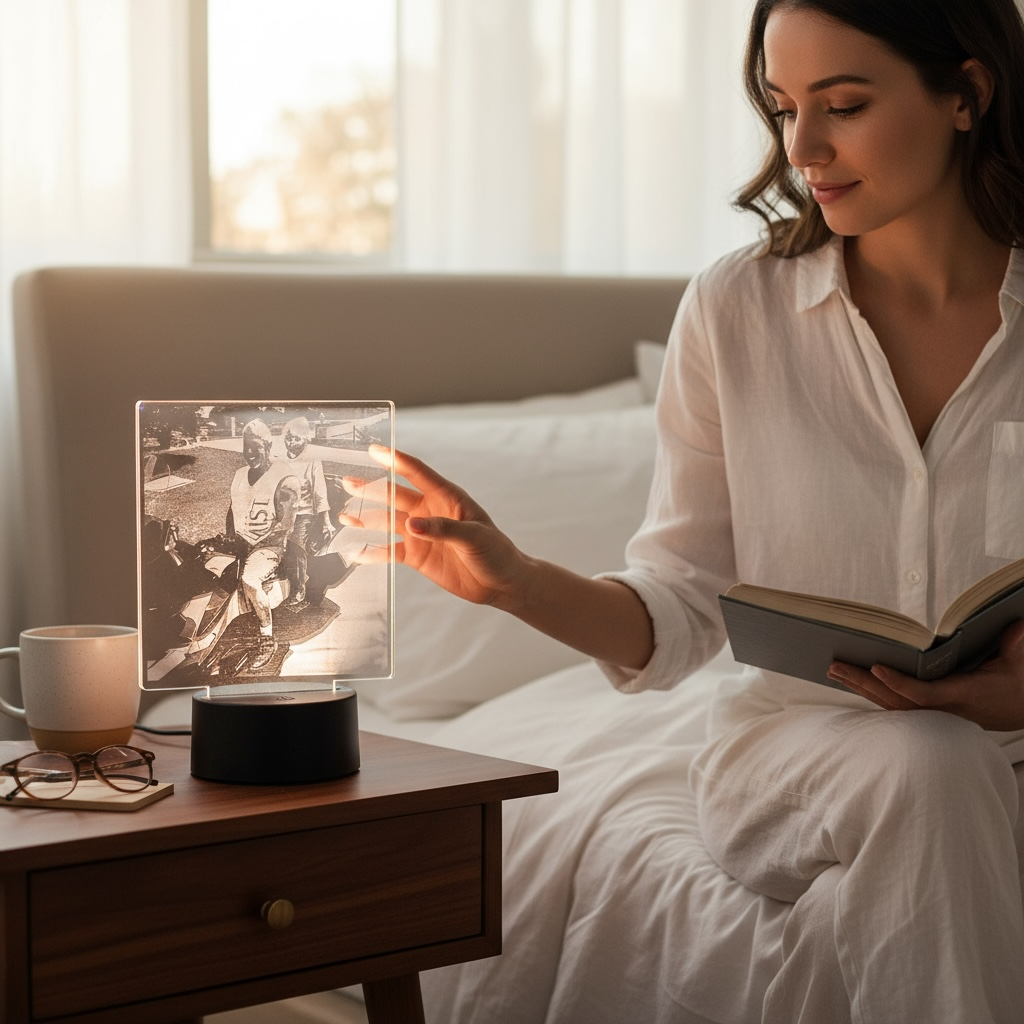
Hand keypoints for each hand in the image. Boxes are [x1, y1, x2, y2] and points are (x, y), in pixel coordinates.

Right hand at [338, 445, 528, 606]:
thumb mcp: (474, 537)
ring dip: (366, 518)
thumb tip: (411, 525)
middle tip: (348, 482)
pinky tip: (355, 551)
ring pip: (387, 522)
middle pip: (395, 496)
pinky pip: (390, 551)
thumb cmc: (496, 552)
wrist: (501, 583)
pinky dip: (372, 552)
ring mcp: (422, 533)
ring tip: (344, 515)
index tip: (374, 450)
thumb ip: (443, 529)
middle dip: (371, 489)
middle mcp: (430, 511)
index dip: (396, 460)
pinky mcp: (418, 556)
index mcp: (447, 498)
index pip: (418, 473)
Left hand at [827, 620, 1023, 730]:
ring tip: (834, 670)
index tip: (878, 667)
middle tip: (835, 665)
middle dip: (865, 683)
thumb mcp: (1020, 662)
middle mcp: (944, 709)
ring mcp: (934, 714)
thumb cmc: (1016, 684)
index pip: (926, 694)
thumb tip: (1017, 624)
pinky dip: (871, 692)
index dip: (900, 683)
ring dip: (861, 687)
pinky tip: (851, 680)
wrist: (1020, 710)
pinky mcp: (928, 712)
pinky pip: (895, 704)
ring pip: (891, 704)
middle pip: (897, 700)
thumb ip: (1015, 644)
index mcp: (964, 695)